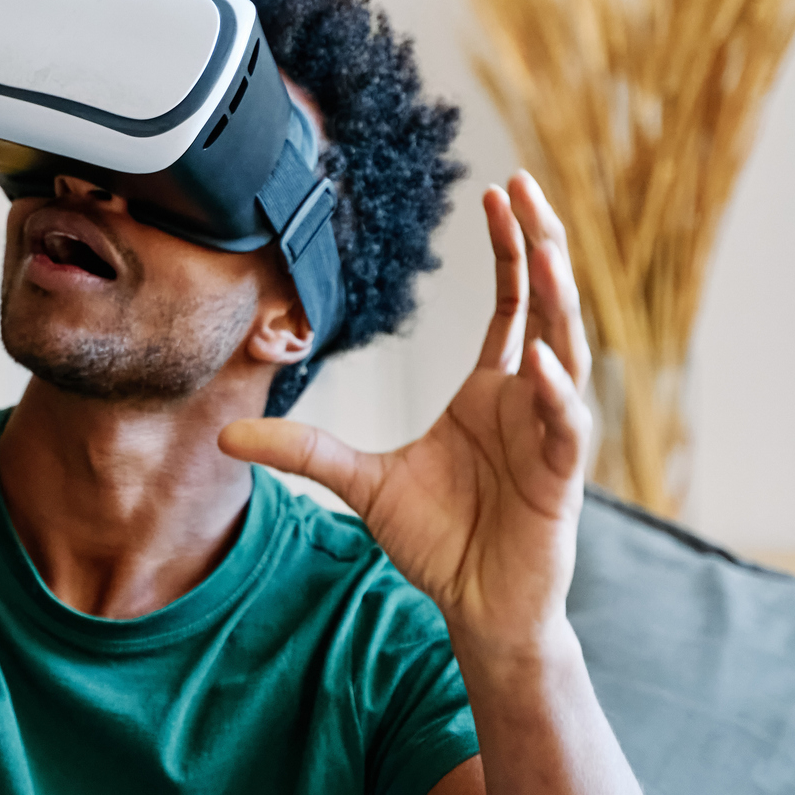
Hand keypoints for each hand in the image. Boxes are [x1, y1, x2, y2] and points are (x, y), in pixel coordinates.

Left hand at [222, 172, 593, 652]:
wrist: (477, 610)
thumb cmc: (438, 542)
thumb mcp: (360, 483)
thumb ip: (303, 450)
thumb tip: (228, 435)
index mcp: (491, 390)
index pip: (511, 303)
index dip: (509, 249)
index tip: (500, 192)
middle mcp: (528, 402)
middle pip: (547, 307)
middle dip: (540, 245)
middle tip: (528, 185)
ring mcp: (549, 437)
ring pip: (566, 354)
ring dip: (559, 303)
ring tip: (546, 249)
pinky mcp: (559, 481)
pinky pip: (564, 427)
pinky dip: (554, 396)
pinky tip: (537, 365)